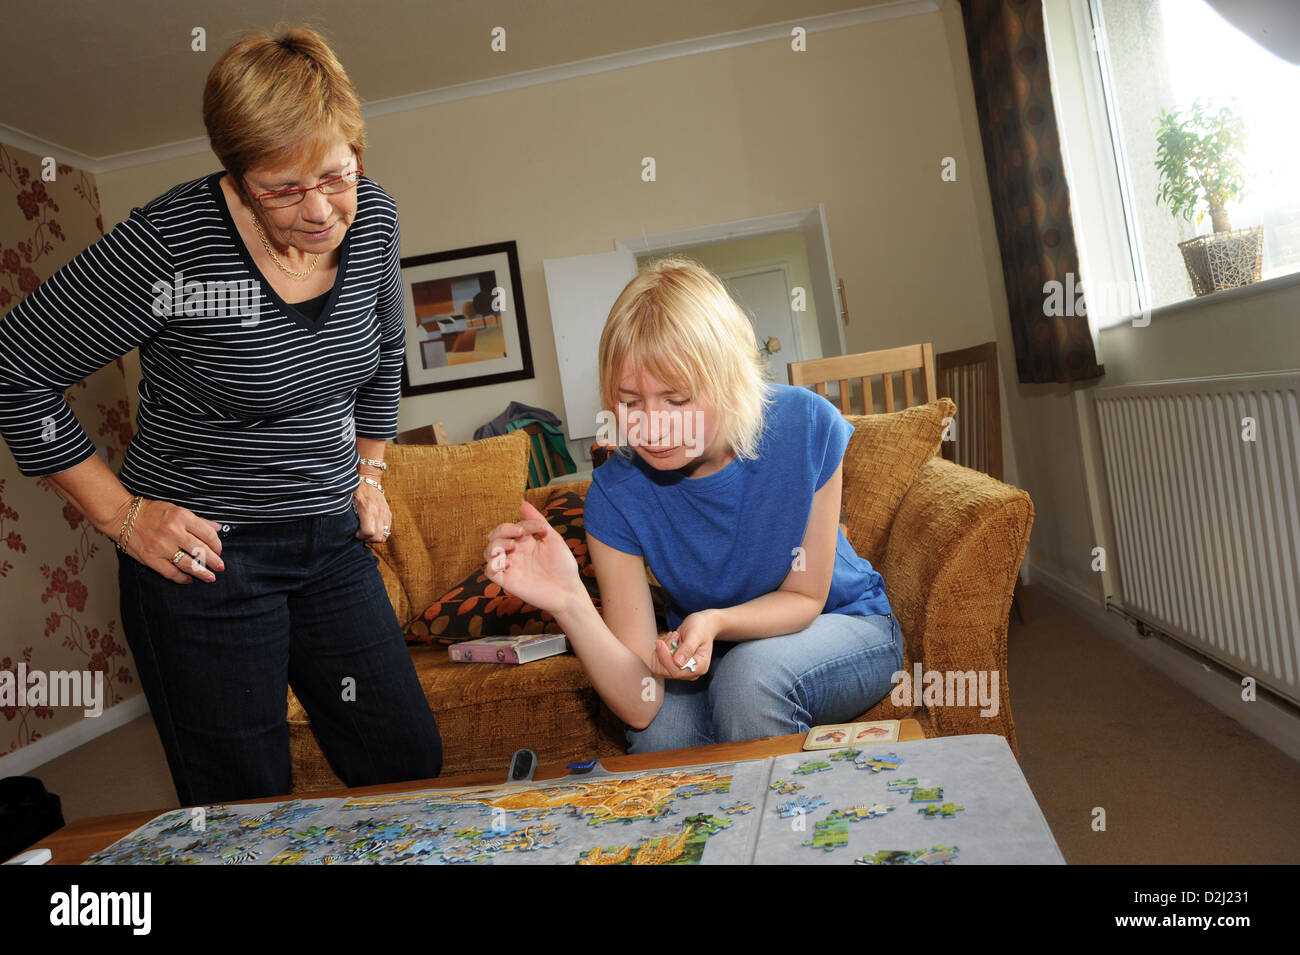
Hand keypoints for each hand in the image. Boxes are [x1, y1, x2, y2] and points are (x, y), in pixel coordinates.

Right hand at [110, 497, 224, 584]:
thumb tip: (217, 527)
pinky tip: (189, 579)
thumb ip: (198, 520)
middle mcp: (173, 532)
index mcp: (182, 517)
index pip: (208, 534)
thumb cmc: (150, 512)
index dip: (217, 545)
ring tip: (210, 577)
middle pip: (201, 551)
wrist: (121, 516)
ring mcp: (162, 547)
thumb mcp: (177, 510)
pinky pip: (171, 572)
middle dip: (214, 561)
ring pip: (188, 564)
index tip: (219, 550)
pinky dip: (182, 578)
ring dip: (202, 573)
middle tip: (220, 567)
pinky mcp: (151, 558)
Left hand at [354, 479, 391, 541]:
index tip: (355, 533)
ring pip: (385, 535)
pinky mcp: (388, 513)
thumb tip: (344, 528)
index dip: (361, 536)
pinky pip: (388, 529)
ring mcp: (385, 513)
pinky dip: (381, 531)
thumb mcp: (348, 500)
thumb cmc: (356, 489)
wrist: (369, 478)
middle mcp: (378, 512)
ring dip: (376, 537)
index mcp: (367, 509)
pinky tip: (373, 526)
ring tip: (367, 531)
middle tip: (361, 534)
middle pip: (378, 536)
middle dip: (368, 539)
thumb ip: (348, 514)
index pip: (369, 532)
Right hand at [484, 501, 583, 615]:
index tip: (540, 528)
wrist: (568, 590)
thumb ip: (537, 521)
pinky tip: (504, 561)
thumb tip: (523, 503)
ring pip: (489, 552)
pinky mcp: (507, 581)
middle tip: (519, 533)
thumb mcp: (553, 539)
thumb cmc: (563, 566)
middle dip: (502, 529)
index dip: (524, 522)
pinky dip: (491, 564)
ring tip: (511, 546)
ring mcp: (510, 567)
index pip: (514, 526)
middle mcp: (515, 553)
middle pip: (495, 536)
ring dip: (495, 545)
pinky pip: (489, 571)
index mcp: (525, 542)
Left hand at [651, 609, 719, 680]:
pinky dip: (658, 651)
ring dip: (662, 650)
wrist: (701, 625)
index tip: (661, 643)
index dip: (666, 659)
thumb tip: (678, 663)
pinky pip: (656, 664)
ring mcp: (680, 670)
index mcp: (700, 667)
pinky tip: (669, 641)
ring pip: (659, 668)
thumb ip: (688, 648)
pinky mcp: (672, 666)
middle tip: (675, 635)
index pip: (678, 672)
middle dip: (665, 652)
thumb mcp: (696, 634)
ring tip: (674, 637)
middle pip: (666, 671)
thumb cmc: (701, 628)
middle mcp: (689, 672)